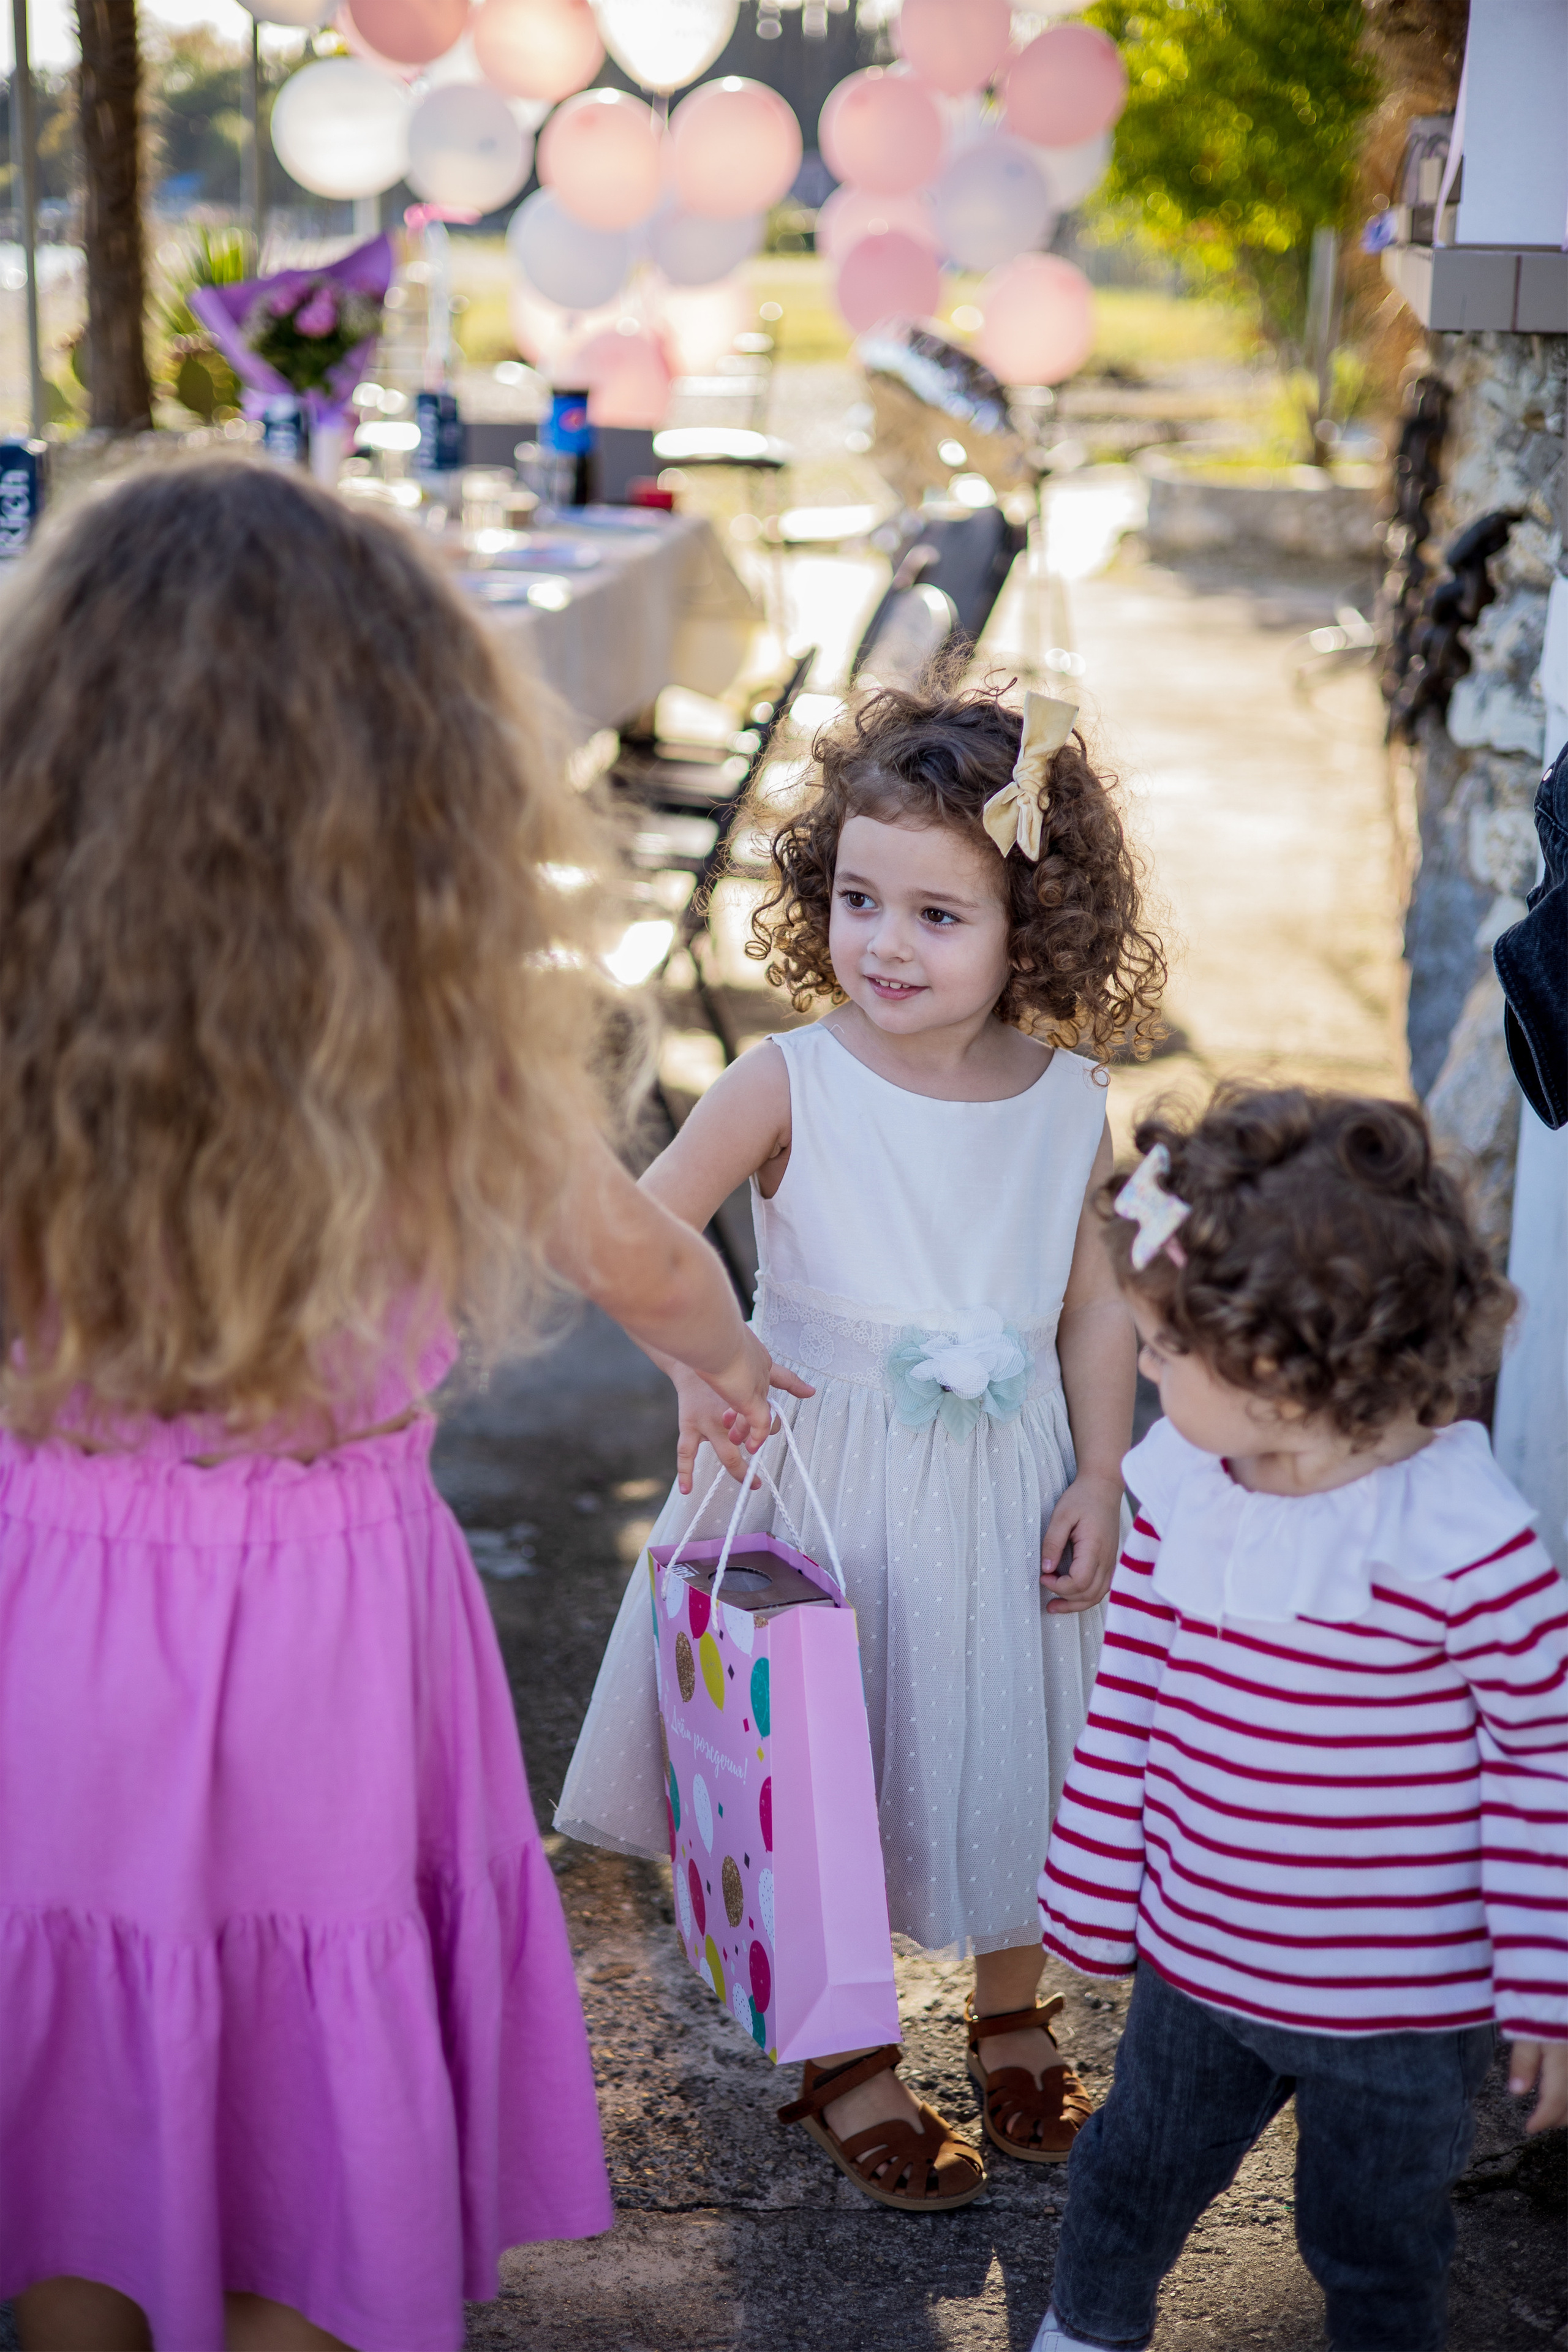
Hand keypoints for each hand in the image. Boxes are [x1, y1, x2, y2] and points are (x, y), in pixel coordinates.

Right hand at [673, 1349, 813, 1491]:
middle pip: (748, 1444)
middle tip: (760, 1473)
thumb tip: (811, 1391)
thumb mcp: (760, 1370)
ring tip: (751, 1482)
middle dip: (757, 1456)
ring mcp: (708, 1422)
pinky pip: (685, 1452)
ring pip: (726, 1453)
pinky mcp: (689, 1425)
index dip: (769, 1430)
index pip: (767, 1423)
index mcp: (746, 1402)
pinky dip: (685, 1473)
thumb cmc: (728, 1366)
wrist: (694, 1361)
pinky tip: (687, 1489)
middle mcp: (729, 1415)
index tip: (766, 1435)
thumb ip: (785, 1380)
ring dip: (739, 1470)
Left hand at [1041, 1471, 1122, 1613]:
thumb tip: (1045, 1568)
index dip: (1059, 1586)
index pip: (1080, 1581)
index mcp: (1094, 1548)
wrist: (1104, 1487)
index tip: (1043, 1576)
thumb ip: (1052, 1542)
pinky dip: (1086, 1596)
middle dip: (1065, 1599)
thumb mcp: (1061, 1516)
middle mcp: (1107, 1559)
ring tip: (1054, 1606)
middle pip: (1089, 1594)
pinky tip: (1071, 1596)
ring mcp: (1111, 1562)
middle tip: (1044, 1590)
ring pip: (1097, 1595)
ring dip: (1076, 1604)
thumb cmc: (1082, 1498)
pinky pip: (1101, 1587)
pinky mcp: (1110, 1561)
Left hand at [1508, 2039, 1567, 2134]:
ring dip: (1566, 2111)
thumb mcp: (1527, 2031)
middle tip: (1538, 2122)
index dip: (1543, 2119)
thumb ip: (1523, 2061)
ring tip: (1550, 2112)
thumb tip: (1516, 2091)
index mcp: (1562, 2063)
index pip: (1556, 2101)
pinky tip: (1561, 2096)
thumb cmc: (1543, 2009)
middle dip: (1556, 2119)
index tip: (1529, 2128)